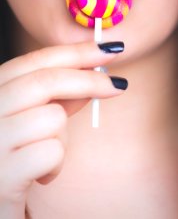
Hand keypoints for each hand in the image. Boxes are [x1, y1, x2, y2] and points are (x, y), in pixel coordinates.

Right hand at [0, 41, 124, 211]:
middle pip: (44, 82)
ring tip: (49, 154)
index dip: (75, 52)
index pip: (34, 61)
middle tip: (118, 86)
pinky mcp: (2, 175)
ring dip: (63, 137)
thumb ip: (59, 97)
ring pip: (52, 118)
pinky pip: (51, 153)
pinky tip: (41, 175)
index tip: (109, 49)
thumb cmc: (17, 154)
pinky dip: (56, 164)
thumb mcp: (34, 119)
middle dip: (88, 80)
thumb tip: (93, 75)